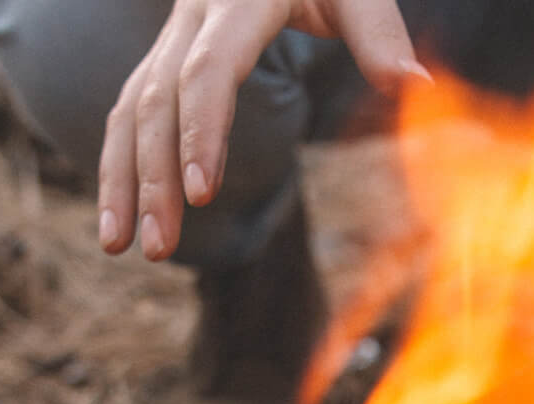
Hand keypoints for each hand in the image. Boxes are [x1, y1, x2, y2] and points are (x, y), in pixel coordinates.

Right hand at [97, 0, 425, 260]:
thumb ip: (378, 32)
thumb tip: (412, 83)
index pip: (209, 70)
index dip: (201, 132)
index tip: (201, 195)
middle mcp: (193, 16)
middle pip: (160, 102)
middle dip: (155, 179)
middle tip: (158, 250)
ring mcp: (172, 38)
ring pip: (132, 110)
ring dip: (124, 181)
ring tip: (121, 247)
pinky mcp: (164, 59)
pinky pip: (130, 112)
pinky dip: (120, 164)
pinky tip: (121, 215)